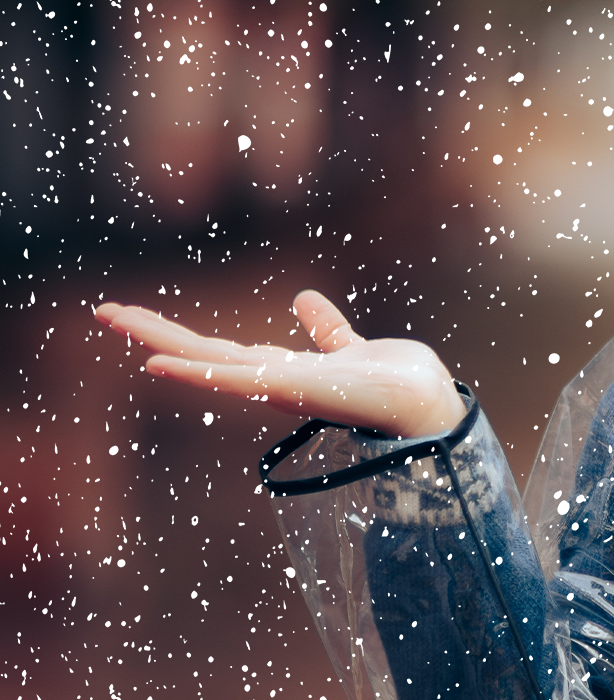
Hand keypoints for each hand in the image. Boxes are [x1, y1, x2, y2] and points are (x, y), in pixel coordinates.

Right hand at [96, 290, 465, 438]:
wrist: (423, 400)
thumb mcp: (347, 348)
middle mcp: (271, 382)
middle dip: (153, 333)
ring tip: (117, 321)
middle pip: (202, 354)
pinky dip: (197, 375)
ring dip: (161, 343)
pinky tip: (160, 364)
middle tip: (104, 311)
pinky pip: (237, 381)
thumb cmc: (391, 384)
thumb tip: (303, 299)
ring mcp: (277, 388)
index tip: (134, 318)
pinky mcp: (293, 390)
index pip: (218, 352)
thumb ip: (326, 329)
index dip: (177, 337)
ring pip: (208, 363)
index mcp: (280, 372)